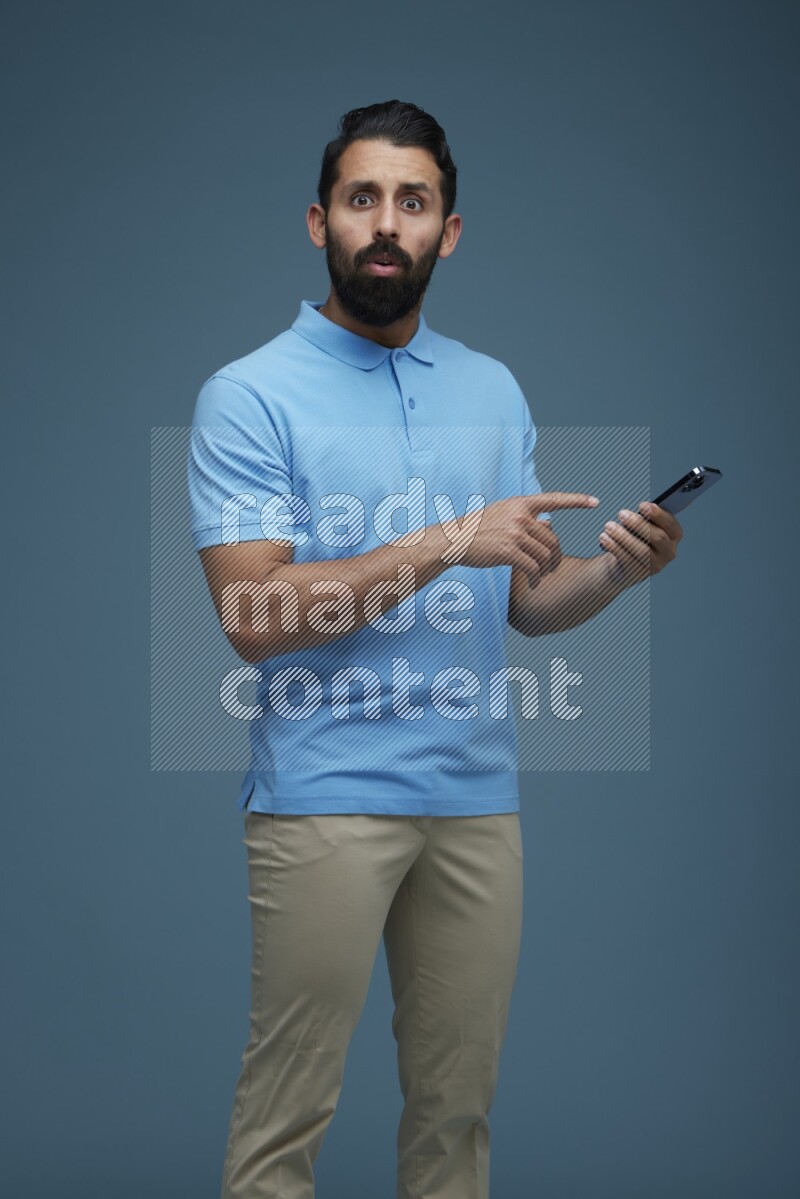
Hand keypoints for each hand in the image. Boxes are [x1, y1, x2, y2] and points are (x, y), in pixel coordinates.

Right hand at [451, 491, 599, 587]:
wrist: (454, 540)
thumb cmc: (478, 530)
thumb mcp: (503, 516)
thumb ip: (527, 518)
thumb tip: (550, 523)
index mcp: (520, 504)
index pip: (554, 499)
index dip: (577, 501)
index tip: (595, 502)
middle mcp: (520, 516)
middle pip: (552, 537)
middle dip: (555, 556)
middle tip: (552, 568)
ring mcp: (514, 533)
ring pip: (545, 554)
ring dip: (545, 569)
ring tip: (539, 577)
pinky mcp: (508, 551)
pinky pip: (533, 567)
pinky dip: (536, 578)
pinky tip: (533, 584)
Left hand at [598, 501, 682, 587]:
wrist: (622, 563)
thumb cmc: (635, 537)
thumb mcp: (642, 526)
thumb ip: (644, 518)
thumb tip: (638, 509)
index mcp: (674, 536)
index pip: (671, 524)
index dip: (658, 514)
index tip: (642, 505)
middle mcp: (668, 552)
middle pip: (657, 537)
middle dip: (639, 524)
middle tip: (621, 513)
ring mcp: (655, 565)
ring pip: (642, 551)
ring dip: (624, 536)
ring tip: (608, 526)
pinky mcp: (639, 573)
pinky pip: (627, 560)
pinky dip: (614, 547)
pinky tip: (604, 538)